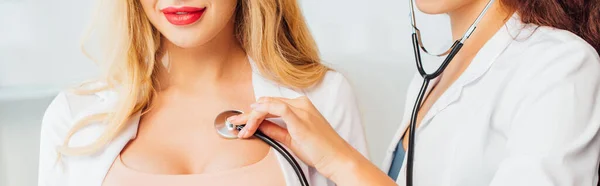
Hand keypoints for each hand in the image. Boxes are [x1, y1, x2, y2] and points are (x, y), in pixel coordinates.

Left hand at [228, 96, 357, 177]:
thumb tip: (259, 126)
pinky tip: (251, 119)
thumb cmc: (319, 150)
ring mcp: (301, 109)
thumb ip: (275, 130)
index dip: (254, 113)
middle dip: (248, 114)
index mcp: (301, 106)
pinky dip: (261, 112)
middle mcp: (301, 104)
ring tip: (240, 127)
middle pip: (267, 104)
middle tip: (234, 123)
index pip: (271, 105)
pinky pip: (277, 107)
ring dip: (251, 116)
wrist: (337, 158)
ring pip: (268, 105)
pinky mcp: (300, 118)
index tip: (242, 122)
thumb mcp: (291, 139)